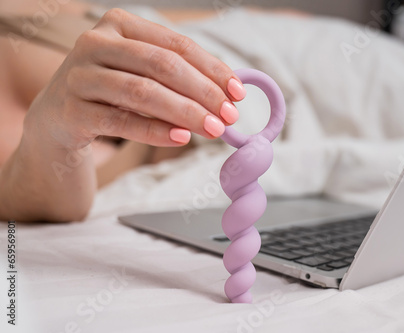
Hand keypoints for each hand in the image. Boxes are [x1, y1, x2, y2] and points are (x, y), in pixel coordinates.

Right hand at [26, 8, 246, 150]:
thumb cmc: (111, 94)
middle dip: (203, 92)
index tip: (238, 93)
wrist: (57, 121)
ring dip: (185, 112)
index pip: (177, 45)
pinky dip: (155, 131)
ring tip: (213, 130)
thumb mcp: (141, 75)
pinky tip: (180, 139)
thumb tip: (229, 93)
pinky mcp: (71, 110)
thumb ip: (179, 77)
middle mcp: (95, 42)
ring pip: (142, 92)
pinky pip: (121, 122)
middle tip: (230, 116)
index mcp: (119, 25)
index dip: (212, 69)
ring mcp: (79, 75)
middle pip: (162, 65)